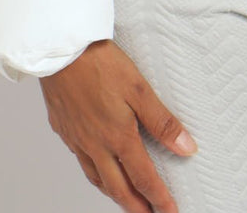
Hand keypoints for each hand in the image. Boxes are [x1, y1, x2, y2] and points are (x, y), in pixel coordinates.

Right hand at [39, 38, 197, 211]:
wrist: (59, 49)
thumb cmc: (100, 63)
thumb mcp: (140, 89)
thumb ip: (163, 122)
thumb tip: (186, 148)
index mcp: (118, 136)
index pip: (143, 178)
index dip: (159, 198)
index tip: (170, 211)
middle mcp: (96, 145)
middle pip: (118, 188)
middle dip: (135, 206)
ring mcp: (77, 139)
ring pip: (96, 178)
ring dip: (114, 193)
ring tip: (125, 198)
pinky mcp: (63, 129)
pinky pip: (80, 161)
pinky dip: (93, 172)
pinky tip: (96, 165)